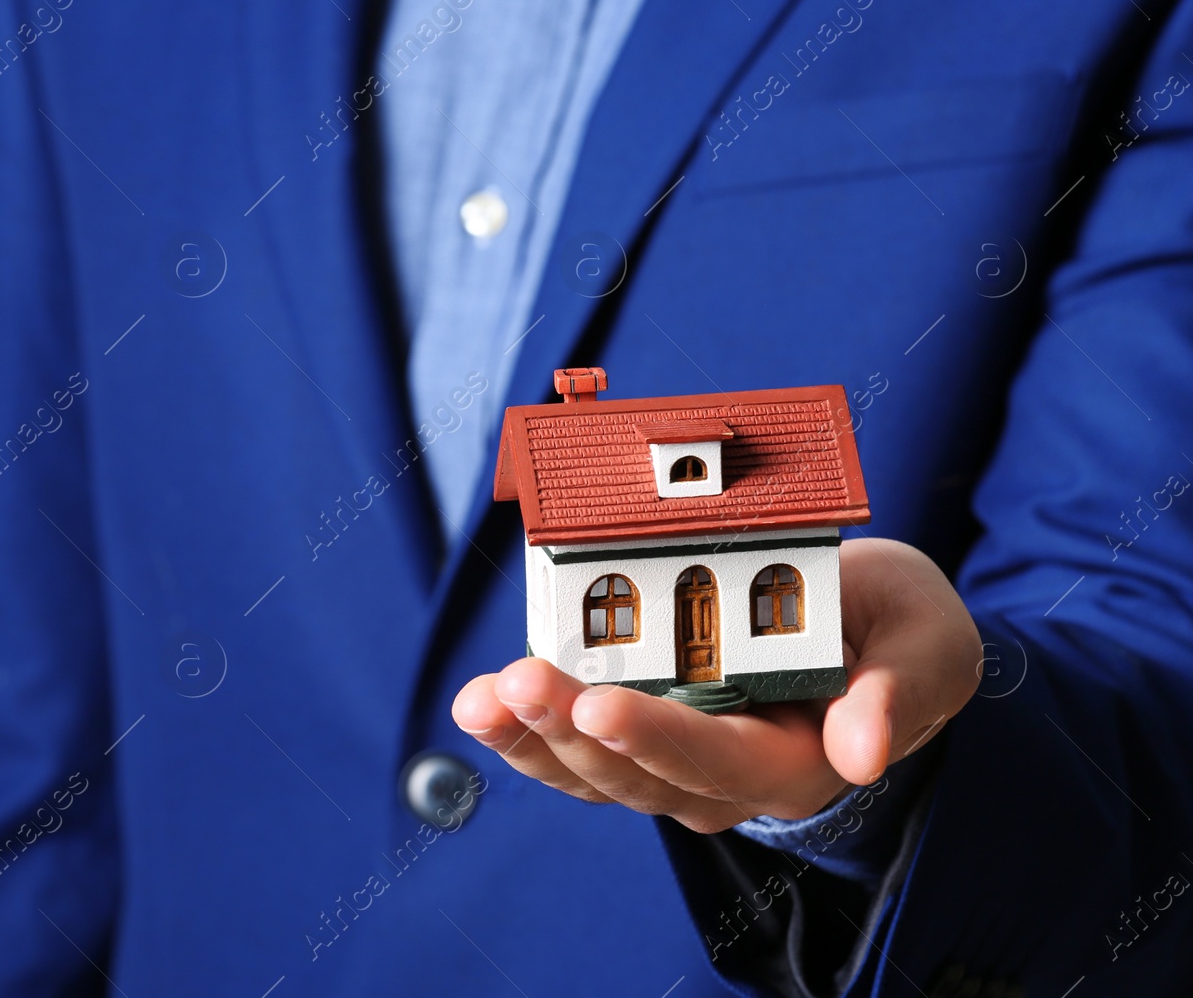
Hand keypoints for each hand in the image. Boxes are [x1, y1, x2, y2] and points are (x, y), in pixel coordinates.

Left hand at [451, 538, 981, 831]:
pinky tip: (480, 703)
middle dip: (570, 730)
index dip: (659, 738)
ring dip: (531, 735)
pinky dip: (523, 728)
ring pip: (592, 770)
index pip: (722, 762)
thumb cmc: (894, 631)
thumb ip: (902, 692)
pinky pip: (574, 747)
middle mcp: (726, 777)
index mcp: (798, 761)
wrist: (866, 630)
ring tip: (481, 697)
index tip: (603, 706)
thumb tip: (863, 752)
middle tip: (516, 684)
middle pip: (638, 773)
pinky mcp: (638, 734)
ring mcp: (674, 761)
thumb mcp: (927, 643)